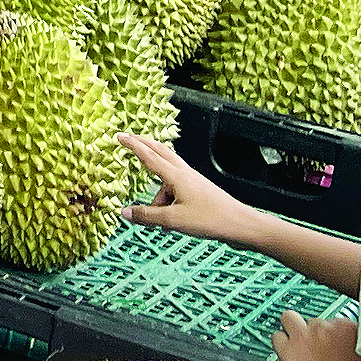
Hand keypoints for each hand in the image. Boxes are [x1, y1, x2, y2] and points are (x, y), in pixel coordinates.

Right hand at [119, 133, 261, 245]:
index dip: (133, 146)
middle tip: (129, 140)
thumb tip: (124, 213)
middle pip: (160, 153)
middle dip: (144, 146)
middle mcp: (184, 174)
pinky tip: (169, 219)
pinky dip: (167, 199)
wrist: (241, 225)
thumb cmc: (210, 220)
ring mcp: (193, 181)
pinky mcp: (199, 191)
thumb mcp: (173, 220)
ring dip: (156, 192)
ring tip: (157, 219)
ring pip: (167, 177)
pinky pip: (176, 188)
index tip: (120, 136)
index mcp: (176, 176)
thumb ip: (147, 216)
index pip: (149, 156)